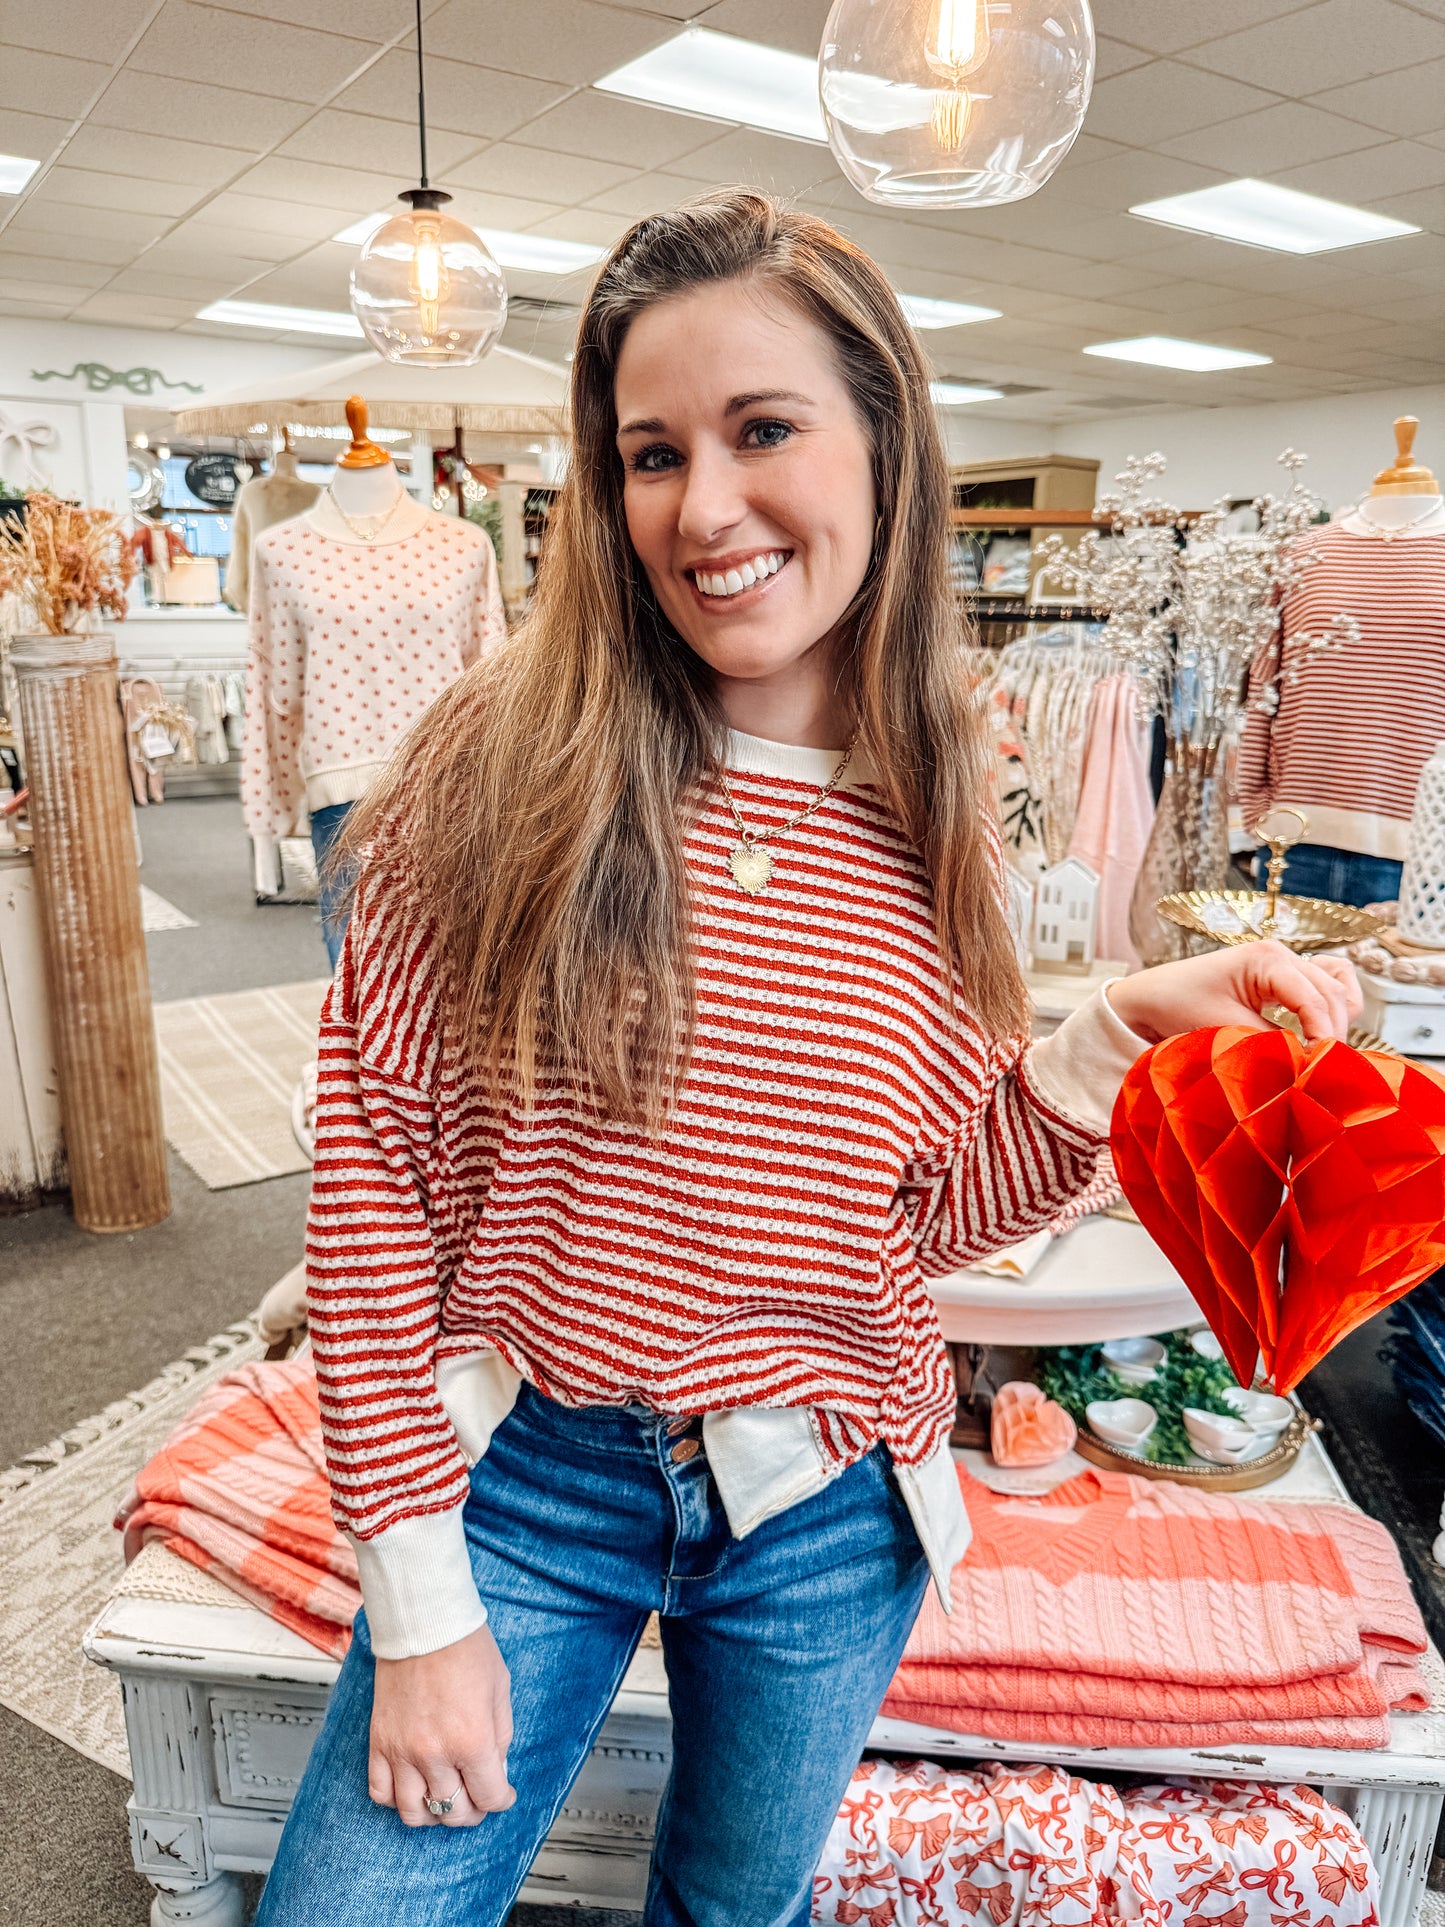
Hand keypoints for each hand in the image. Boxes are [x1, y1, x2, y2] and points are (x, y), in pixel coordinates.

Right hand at [369, 1621, 515, 1827]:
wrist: (424, 1621)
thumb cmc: (465, 1647)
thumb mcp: (500, 1690)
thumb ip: (501, 1737)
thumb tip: (496, 1771)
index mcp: (472, 1740)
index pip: (489, 1797)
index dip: (501, 1800)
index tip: (503, 1794)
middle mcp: (434, 1753)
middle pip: (453, 1812)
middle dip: (471, 1810)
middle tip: (477, 1796)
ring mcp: (402, 1751)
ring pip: (414, 1813)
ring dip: (434, 1812)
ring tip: (445, 1795)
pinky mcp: (378, 1742)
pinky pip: (380, 1792)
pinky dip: (395, 1799)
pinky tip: (412, 1785)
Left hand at [1106, 940, 1361, 1046]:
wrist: (1151, 999)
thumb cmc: (1178, 1007)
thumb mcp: (1225, 1028)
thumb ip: (1272, 1043)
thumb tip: (1310, 1063)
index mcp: (1267, 958)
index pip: (1315, 998)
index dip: (1324, 1036)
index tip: (1321, 1070)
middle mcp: (1282, 954)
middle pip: (1333, 993)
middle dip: (1333, 1033)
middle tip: (1323, 1072)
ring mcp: (1284, 963)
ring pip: (1336, 989)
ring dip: (1336, 1021)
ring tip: (1321, 1056)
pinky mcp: (1282, 979)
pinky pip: (1324, 987)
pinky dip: (1329, 1009)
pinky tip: (1317, 1034)